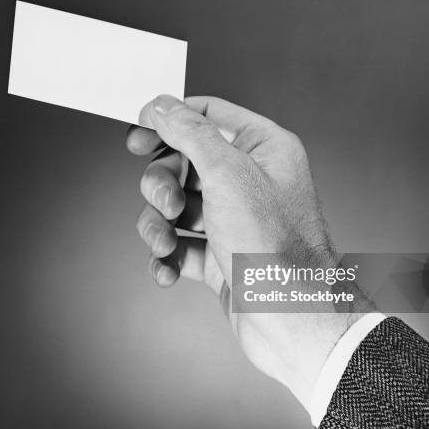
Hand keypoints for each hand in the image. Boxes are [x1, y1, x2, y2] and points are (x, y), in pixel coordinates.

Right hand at [126, 95, 359, 408]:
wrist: (289, 322)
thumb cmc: (275, 249)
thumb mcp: (228, 175)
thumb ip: (191, 133)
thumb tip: (162, 106)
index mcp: (264, 150)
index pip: (209, 115)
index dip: (171, 121)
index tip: (139, 132)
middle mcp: (251, 181)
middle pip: (184, 163)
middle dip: (164, 185)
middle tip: (167, 204)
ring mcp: (234, 220)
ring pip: (177, 206)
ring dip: (160, 225)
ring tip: (164, 243)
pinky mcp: (221, 254)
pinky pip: (181, 243)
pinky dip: (168, 255)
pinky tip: (168, 267)